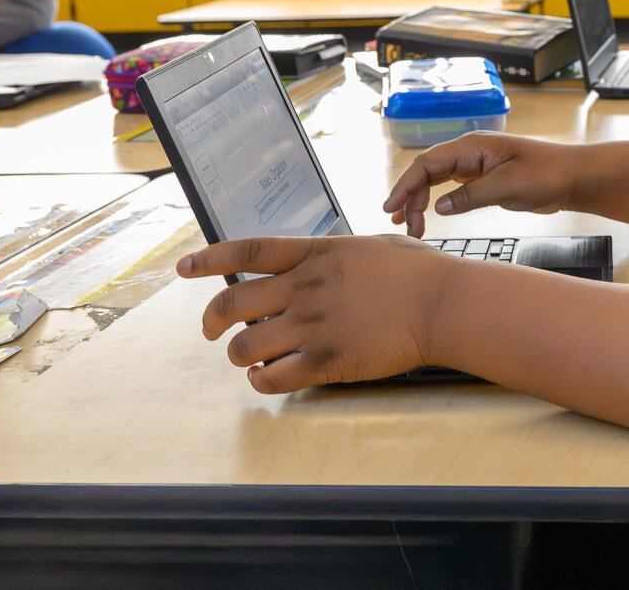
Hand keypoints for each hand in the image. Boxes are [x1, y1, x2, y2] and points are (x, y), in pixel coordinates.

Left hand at [177, 235, 455, 391]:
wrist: (444, 304)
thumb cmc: (418, 272)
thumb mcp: (369, 247)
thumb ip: (331, 257)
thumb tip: (312, 265)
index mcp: (315, 255)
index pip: (247, 252)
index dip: (209, 259)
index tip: (184, 268)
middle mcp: (304, 288)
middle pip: (231, 304)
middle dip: (211, 321)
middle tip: (213, 332)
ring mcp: (312, 326)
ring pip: (243, 346)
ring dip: (240, 354)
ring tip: (254, 357)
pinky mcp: (325, 362)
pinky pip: (271, 378)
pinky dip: (262, 380)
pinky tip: (270, 376)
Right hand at [382, 132, 581, 237]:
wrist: (573, 178)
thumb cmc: (547, 174)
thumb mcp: (509, 186)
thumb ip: (471, 195)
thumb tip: (437, 207)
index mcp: (473, 146)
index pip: (428, 163)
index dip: (406, 184)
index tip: (392, 207)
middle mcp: (469, 153)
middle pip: (426, 172)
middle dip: (410, 197)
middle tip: (403, 226)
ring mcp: (475, 166)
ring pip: (436, 181)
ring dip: (420, 201)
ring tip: (410, 227)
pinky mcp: (483, 180)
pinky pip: (450, 189)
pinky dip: (436, 203)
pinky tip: (428, 216)